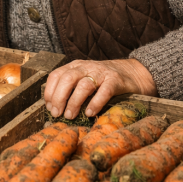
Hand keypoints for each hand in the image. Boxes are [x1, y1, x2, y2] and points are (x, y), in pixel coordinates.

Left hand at [43, 59, 157, 118]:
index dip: (50, 92)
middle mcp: (86, 67)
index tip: (49, 107)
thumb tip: (53, 108)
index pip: (56, 75)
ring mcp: (102, 73)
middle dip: (59, 97)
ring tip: (70, 116)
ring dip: (74, 102)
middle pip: (67, 79)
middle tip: (57, 114)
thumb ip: (71, 88)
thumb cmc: (103, 81)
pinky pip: (104, 91)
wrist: (133, 73)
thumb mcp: (84, 78)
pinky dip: (95, 103)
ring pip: (84, 85)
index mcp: (75, 66)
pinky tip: (90, 113)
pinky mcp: (115, 80)